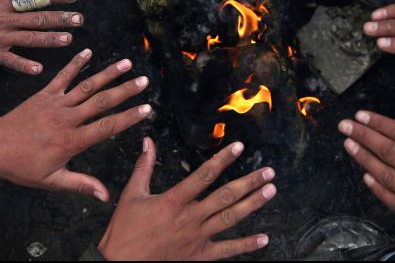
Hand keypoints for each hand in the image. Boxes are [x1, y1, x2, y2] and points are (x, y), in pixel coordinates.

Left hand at [0, 49, 151, 199]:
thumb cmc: (22, 167)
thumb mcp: (51, 181)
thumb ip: (80, 184)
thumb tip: (105, 196)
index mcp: (72, 141)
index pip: (107, 127)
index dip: (129, 118)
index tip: (147, 109)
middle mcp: (67, 119)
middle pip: (102, 102)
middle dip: (125, 91)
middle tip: (145, 81)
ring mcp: (56, 104)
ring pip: (87, 86)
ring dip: (108, 73)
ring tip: (127, 63)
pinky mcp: (44, 94)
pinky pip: (63, 76)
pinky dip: (76, 63)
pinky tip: (89, 51)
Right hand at [98, 139, 275, 259]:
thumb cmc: (124, 232)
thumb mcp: (131, 195)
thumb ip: (144, 167)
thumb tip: (148, 142)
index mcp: (173, 201)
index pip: (203, 175)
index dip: (222, 159)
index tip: (239, 147)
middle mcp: (189, 218)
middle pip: (225, 196)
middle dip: (249, 182)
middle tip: (268, 171)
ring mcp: (197, 238)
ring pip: (230, 218)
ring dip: (253, 204)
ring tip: (270, 191)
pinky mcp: (199, 256)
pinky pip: (227, 250)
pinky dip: (246, 245)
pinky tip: (263, 238)